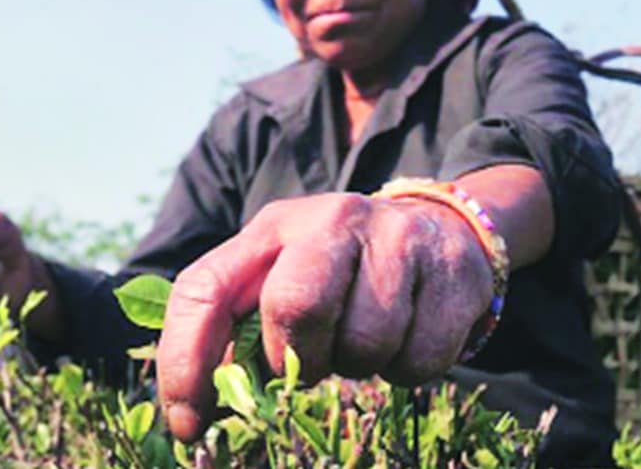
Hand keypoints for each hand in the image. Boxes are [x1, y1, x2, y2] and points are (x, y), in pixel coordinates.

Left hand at [156, 192, 493, 440]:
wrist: (440, 229)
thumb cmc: (343, 272)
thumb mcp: (285, 277)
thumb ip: (241, 329)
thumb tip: (197, 415)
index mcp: (273, 227)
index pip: (205, 288)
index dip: (187, 361)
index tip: (189, 422)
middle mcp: (333, 219)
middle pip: (295, 304)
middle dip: (296, 359)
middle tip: (308, 367)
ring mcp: (399, 240)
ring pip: (365, 341)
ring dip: (359, 366)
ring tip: (363, 342)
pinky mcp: (453, 272)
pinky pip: (419, 358)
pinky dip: (407, 370)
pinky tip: (407, 337)